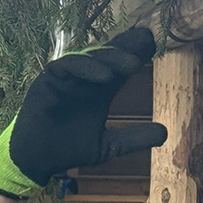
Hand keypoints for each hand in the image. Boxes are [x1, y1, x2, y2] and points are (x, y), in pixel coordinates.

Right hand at [0, 28, 166, 198]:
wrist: (38, 161)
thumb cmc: (69, 148)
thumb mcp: (109, 146)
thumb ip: (133, 138)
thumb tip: (165, 133)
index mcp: (98, 92)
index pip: (118, 67)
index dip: (135, 53)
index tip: (154, 44)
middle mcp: (83, 81)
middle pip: (105, 56)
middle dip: (126, 47)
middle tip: (147, 41)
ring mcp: (65, 80)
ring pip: (88, 58)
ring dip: (109, 58)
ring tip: (132, 64)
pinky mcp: (46, 83)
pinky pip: (64, 67)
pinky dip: (84, 68)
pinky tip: (104, 76)